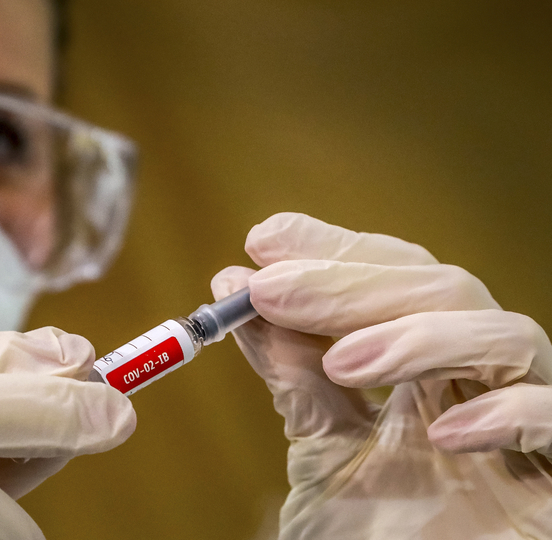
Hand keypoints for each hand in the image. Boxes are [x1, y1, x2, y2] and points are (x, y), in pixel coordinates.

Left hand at [213, 213, 551, 538]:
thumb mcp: (322, 452)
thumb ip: (294, 377)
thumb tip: (236, 294)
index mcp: (423, 374)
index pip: (393, 280)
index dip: (336, 251)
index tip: (264, 239)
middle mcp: (477, 387)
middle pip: (445, 288)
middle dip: (354, 281)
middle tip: (271, 286)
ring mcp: (525, 428)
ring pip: (508, 333)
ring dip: (418, 334)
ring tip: (344, 363)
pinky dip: (507, 413)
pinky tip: (440, 433)